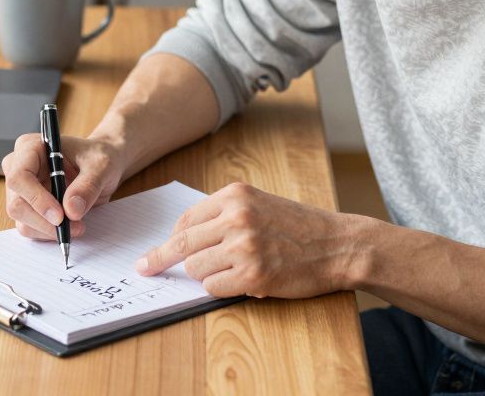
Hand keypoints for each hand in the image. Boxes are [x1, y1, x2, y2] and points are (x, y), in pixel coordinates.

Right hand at [2, 133, 125, 239]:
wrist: (99, 167)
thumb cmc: (97, 157)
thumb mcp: (101, 165)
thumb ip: (87, 185)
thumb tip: (71, 210)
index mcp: (30, 148)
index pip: (19, 177)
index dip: (37, 199)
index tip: (60, 215)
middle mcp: (17, 168)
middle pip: (17, 204)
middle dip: (45, 221)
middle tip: (75, 226)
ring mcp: (20, 190)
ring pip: (22, 221)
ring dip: (50, 230)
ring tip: (77, 225)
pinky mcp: (26, 208)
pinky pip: (30, 229)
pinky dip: (50, 233)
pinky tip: (69, 226)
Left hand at [136, 182, 361, 298]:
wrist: (339, 245)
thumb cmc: (299, 227)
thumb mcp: (259, 205)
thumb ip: (224, 216)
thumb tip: (183, 239)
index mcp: (235, 195)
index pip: (186, 219)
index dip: (169, 239)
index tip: (154, 253)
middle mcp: (237, 217)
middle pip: (182, 243)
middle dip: (163, 260)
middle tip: (146, 269)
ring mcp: (244, 246)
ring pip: (196, 268)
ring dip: (206, 275)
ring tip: (232, 271)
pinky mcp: (253, 274)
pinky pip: (214, 288)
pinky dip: (221, 290)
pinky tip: (243, 282)